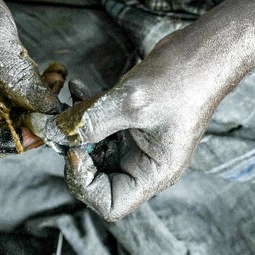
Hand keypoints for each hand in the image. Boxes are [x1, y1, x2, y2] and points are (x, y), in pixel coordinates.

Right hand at [0, 0, 62, 156]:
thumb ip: (19, 76)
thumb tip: (47, 109)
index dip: (13, 139)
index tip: (44, 126)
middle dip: (29, 121)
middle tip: (56, 96)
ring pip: (3, 124)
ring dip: (32, 108)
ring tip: (53, 79)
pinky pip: (3, 109)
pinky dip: (26, 98)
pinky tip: (44, 78)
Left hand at [56, 25, 239, 220]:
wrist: (205, 51)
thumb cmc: (183, 80)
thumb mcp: (130, 103)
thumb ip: (87, 121)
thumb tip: (49, 132)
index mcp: (154, 174)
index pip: (109, 204)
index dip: (84, 183)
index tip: (73, 151)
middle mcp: (145, 165)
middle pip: (97, 179)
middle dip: (74, 152)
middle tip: (62, 125)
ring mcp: (138, 144)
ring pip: (93, 150)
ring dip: (75, 129)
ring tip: (67, 103)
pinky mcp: (131, 123)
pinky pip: (99, 127)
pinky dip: (84, 111)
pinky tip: (77, 88)